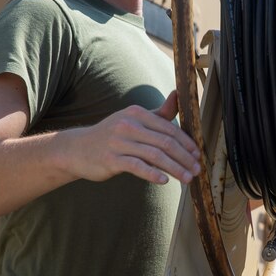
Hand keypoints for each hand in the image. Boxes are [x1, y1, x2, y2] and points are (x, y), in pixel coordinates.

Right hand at [61, 91, 201, 184]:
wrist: (77, 149)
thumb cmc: (112, 135)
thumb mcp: (134, 119)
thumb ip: (158, 112)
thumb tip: (179, 94)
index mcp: (137, 113)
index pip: (168, 128)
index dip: (186, 142)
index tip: (197, 155)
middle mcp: (128, 125)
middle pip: (165, 142)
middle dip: (185, 157)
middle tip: (197, 169)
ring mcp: (119, 142)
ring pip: (155, 156)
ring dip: (175, 168)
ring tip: (187, 179)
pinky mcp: (111, 159)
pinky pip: (137, 167)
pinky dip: (153, 174)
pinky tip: (164, 181)